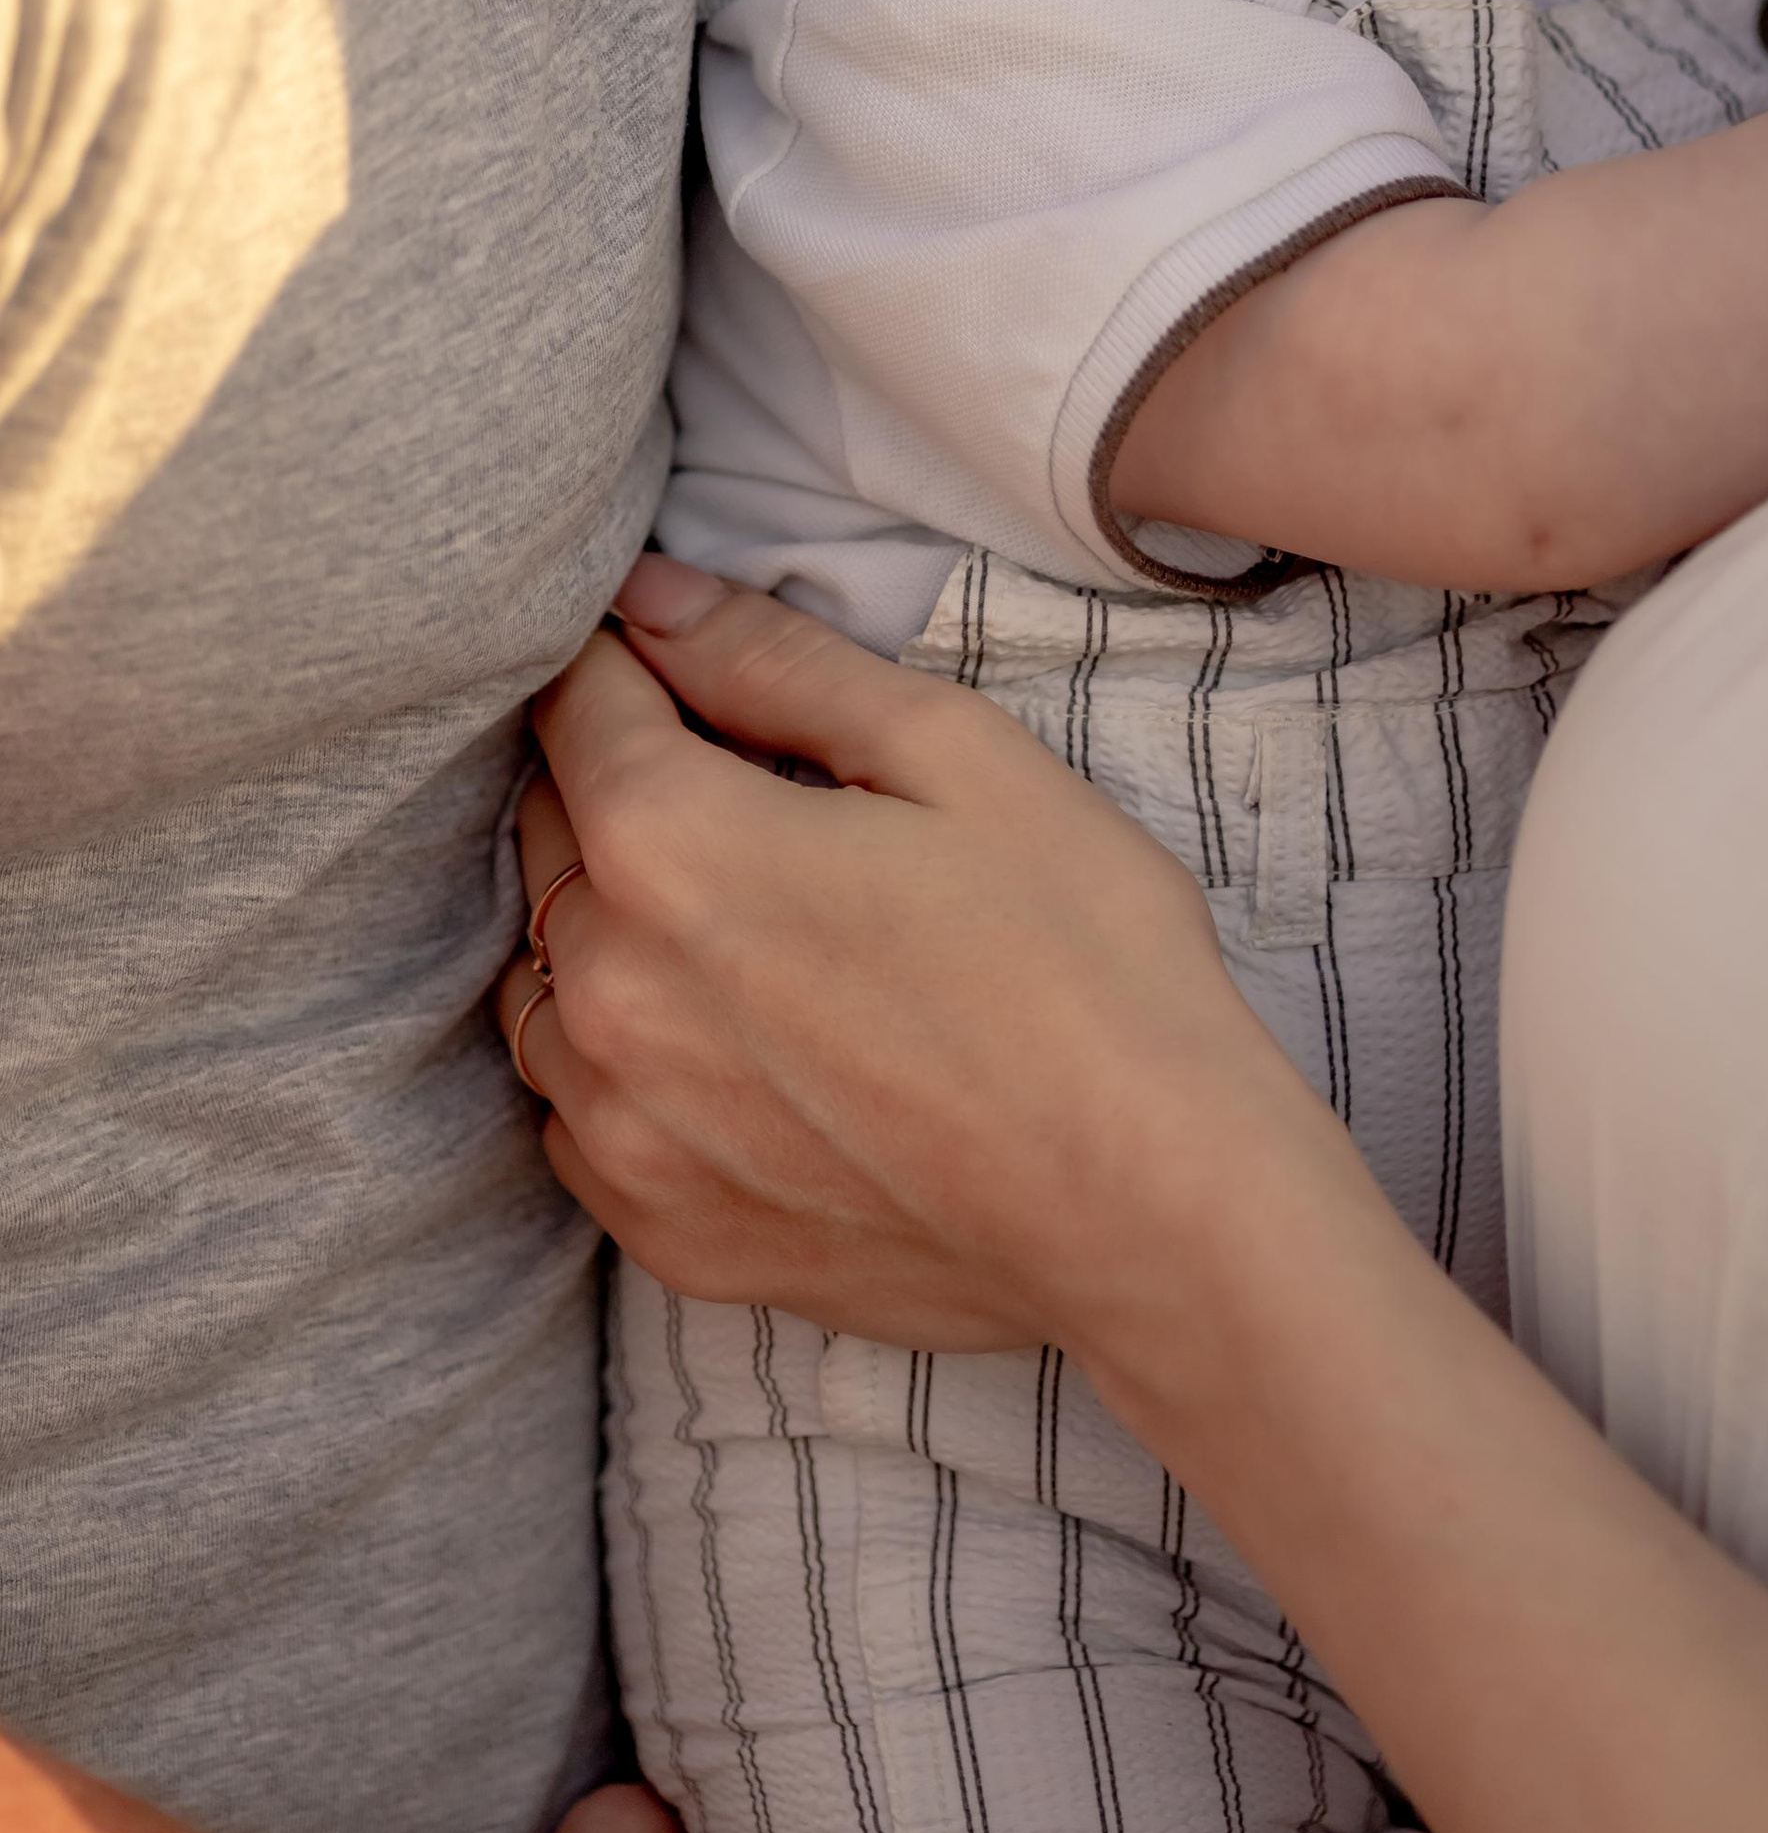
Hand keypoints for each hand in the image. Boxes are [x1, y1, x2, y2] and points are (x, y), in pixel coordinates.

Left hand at [505, 559, 1344, 1348]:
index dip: (628, 662)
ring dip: (613, 933)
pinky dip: (630, 1065)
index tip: (684, 659)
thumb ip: (778, 664)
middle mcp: (609, 994)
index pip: (578, 709)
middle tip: (751, 792)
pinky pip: (583, 1116)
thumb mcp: (958, 756)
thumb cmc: (1084, 962)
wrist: (1152, 1209)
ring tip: (749, 929)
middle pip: (551, 841)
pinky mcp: (665, 1232)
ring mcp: (627, 1131)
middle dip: (623, 791)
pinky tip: (741, 1052)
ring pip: (551, 984)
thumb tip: (649, 600)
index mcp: (671, 850)